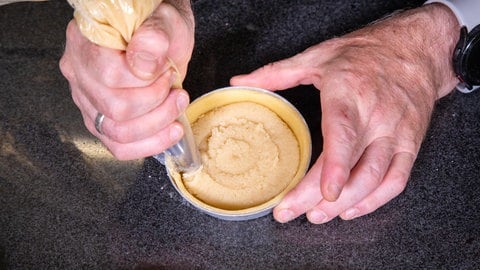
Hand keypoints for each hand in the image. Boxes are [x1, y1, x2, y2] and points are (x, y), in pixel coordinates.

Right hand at [59, 1, 194, 159]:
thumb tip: (144, 66)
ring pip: (116, 133)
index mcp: (87, 43)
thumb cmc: (158, 24)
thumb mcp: (164, 20)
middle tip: (176, 91)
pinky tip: (169, 133)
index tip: (167, 72)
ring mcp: (87, 99)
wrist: (160, 32)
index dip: (147, 82)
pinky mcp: (100, 119)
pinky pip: (117, 146)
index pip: (110, 76)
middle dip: (157, 106)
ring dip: (156, 127)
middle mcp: (79, 73)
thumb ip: (153, 37)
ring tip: (176, 107)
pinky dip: (148, 145)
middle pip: (114, 110)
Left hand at [231, 4, 459, 222]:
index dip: (335, 167)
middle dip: (322, 198)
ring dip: (347, 204)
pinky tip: (350, 210)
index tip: (324, 193)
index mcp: (349, 93)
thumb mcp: (317, 55)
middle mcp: (376, 116)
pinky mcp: (410, 143)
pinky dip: (375, 201)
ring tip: (316, 216)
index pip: (343, 134)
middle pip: (354, 167)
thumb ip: (276, 73)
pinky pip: (397, 180)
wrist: (415, 49)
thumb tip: (240, 82)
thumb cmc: (364, 53)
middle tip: (290, 213)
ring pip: (376, 179)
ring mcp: (397, 133)